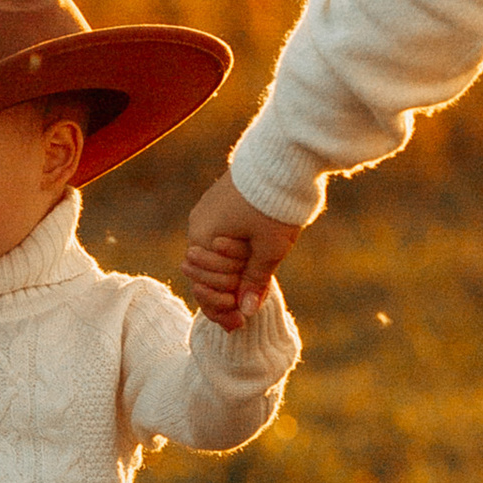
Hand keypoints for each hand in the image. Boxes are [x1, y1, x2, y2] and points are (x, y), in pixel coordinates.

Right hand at [184, 172, 305, 327]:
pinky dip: (232, 259)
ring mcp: (210, 213)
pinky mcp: (223, 206)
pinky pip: (221, 241)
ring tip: (246, 297)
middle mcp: (199, 225)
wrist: (282, 159)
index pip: (202, 284)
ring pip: (213, 258)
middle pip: (203, 274)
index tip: (238, 323)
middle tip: (239, 318)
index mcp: (203, 237)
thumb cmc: (274, 205)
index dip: (219, 307)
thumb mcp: (269, 249)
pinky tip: (248, 272)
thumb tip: (245, 311)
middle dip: (222, 296)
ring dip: (228, 280)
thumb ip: (255, 281)